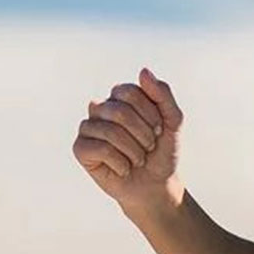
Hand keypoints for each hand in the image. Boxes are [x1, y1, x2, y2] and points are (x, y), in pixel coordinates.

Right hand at [72, 66, 184, 215]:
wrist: (156, 183)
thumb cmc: (163, 150)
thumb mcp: (172, 120)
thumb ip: (162, 94)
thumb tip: (143, 70)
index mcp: (122, 96)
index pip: (131, 91)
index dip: (150, 113)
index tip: (159, 130)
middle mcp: (102, 107)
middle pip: (119, 111)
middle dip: (143, 133)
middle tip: (149, 146)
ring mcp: (89, 127)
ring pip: (110, 131)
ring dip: (133, 150)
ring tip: (138, 159)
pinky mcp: (80, 148)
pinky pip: (99, 149)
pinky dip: (120, 162)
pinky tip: (123, 169)